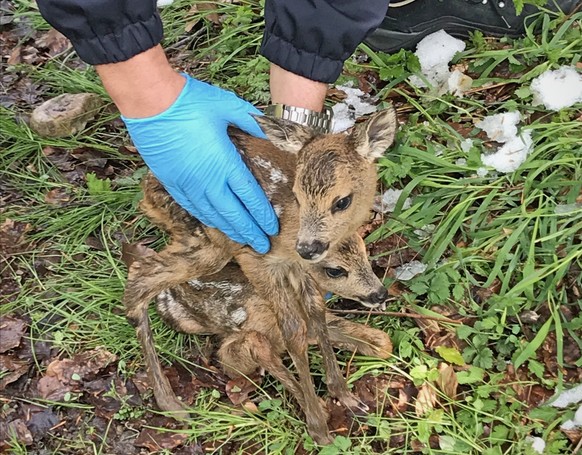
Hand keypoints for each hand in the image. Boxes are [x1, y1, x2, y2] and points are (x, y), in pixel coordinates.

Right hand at [122, 74, 278, 252]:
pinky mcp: (171, 182)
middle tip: (262, 246)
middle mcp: (208, 180)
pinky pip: (192, 207)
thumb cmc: (190, 102)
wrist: (150, 103)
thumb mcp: (227, 105)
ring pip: (212, 215)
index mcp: (225, 163)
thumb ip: (250, 120)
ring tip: (242, 240)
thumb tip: (268, 128)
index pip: (250, 197)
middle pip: (233, 214)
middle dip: (250, 232)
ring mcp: (188, 184)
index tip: (273, 228)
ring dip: (229, 230)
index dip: (262, 216)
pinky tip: (214, 223)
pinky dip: (206, 218)